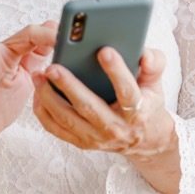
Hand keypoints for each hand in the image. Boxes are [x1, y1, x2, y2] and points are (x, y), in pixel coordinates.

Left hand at [32, 46, 179, 193]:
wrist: (143, 138)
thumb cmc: (147, 103)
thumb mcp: (156, 83)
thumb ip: (154, 64)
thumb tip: (144, 52)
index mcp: (137, 112)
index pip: (127, 91)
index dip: (116, 71)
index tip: (104, 50)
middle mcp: (115, 128)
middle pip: (89, 107)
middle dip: (69, 86)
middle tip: (53, 66)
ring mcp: (96, 138)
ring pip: (68, 119)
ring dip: (50, 97)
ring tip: (39, 75)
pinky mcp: (82, 143)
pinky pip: (57, 129)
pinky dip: (44, 112)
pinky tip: (38, 92)